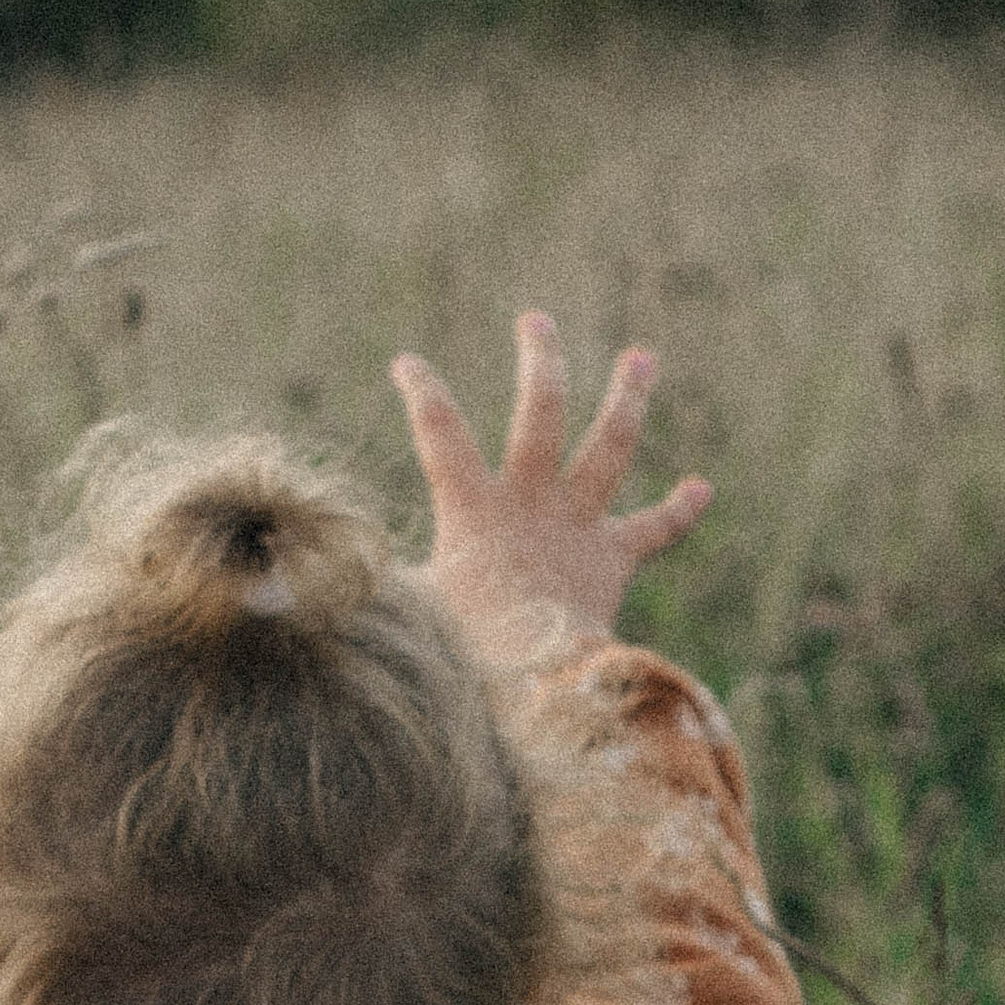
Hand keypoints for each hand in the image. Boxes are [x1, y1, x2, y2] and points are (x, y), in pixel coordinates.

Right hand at [391, 308, 712, 657]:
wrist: (535, 685)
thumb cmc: (459, 651)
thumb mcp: (406, 608)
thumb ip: (375, 584)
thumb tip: (302, 586)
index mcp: (473, 508)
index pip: (440, 431)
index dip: (421, 391)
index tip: (406, 361)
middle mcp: (531, 503)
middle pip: (539, 413)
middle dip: (539, 361)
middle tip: (536, 319)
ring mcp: (576, 525)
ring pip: (608, 448)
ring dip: (627, 399)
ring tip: (640, 357)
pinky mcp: (611, 559)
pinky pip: (653, 529)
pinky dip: (678, 510)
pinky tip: (702, 487)